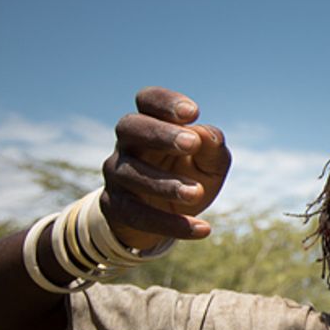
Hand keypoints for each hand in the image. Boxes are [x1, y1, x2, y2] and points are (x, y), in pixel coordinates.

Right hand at [101, 87, 231, 246]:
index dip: (165, 102)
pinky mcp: (116, 207)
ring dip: (165, 184)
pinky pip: (139, 215)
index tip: (193, 112)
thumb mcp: (210, 163)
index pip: (147, 100)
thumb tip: (208, 136)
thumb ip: (213, 148)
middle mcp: (128, 144)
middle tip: (192, 143)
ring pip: (132, 174)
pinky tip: (203, 229)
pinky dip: (171, 224)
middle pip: (130, 127)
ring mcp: (117, 175)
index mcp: (151, 124)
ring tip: (196, 193)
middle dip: (160, 134)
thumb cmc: (189, 177)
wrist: (166, 217)